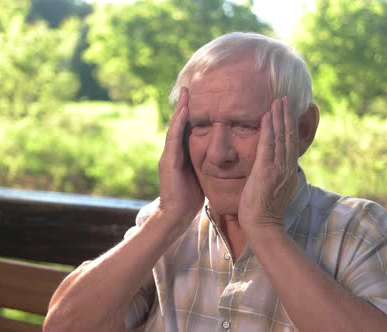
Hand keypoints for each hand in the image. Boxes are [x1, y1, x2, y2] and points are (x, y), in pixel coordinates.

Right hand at [157, 87, 203, 233]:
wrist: (176, 215)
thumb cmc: (189, 198)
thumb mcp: (199, 175)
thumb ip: (203, 163)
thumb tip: (218, 156)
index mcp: (181, 155)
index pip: (186, 130)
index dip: (191, 115)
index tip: (198, 99)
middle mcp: (173, 152)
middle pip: (179, 125)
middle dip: (183, 106)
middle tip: (188, 88)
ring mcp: (168, 156)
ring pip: (175, 127)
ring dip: (180, 110)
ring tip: (185, 93)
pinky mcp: (168, 161)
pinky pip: (174, 138)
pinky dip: (178, 123)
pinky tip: (184, 110)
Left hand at [239, 96, 298, 230]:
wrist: (262, 227)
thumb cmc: (263, 212)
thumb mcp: (273, 190)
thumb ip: (273, 175)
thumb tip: (271, 167)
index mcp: (289, 172)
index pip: (290, 144)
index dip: (290, 126)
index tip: (288, 111)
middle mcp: (287, 168)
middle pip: (289, 136)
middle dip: (287, 116)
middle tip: (285, 98)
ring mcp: (278, 169)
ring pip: (281, 137)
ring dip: (279, 117)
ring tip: (277, 101)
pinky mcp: (266, 171)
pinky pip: (268, 145)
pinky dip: (268, 129)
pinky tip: (266, 116)